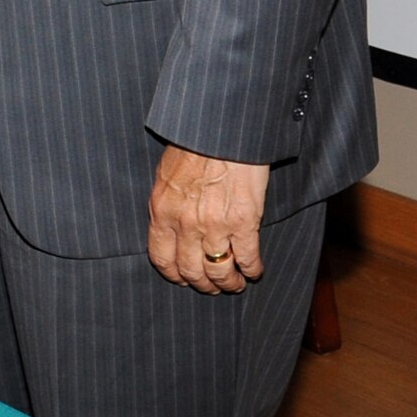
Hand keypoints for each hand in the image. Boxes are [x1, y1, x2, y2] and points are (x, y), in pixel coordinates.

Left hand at [147, 146, 269, 293]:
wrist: (221, 129)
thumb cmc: (194, 144)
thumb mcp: (167, 174)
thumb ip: (168, 204)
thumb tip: (171, 224)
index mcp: (162, 211)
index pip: (161, 258)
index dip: (174, 274)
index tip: (183, 278)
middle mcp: (185, 224)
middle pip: (191, 271)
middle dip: (203, 284)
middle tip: (212, 287)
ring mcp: (214, 226)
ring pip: (219, 271)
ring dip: (228, 283)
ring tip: (235, 284)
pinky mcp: (244, 222)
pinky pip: (247, 258)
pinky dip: (252, 270)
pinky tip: (255, 271)